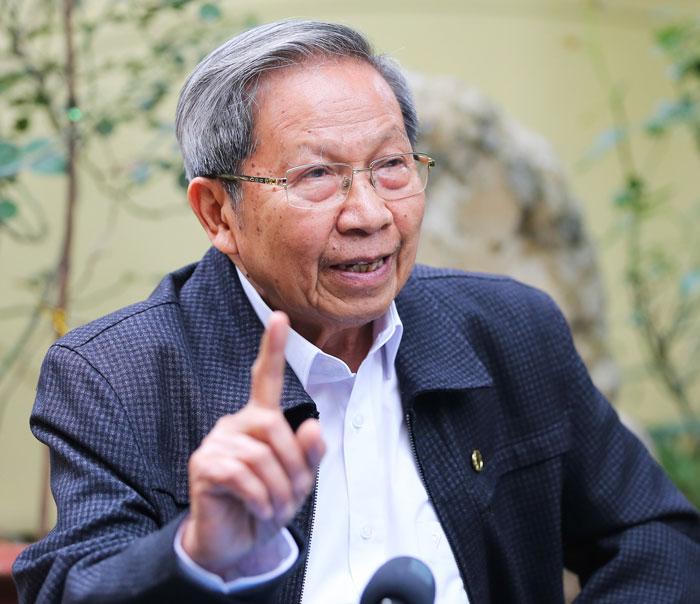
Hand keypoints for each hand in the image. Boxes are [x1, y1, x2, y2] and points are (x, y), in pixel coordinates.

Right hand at [181, 311, 324, 577]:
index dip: (272, 348)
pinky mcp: (204, 465)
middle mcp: (235, 424)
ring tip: (274, 508)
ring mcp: (216, 443)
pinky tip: (259, 510)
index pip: (264, 379)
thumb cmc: (267, 504)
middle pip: (273, 426)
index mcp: (259, 421)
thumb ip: (308, 454)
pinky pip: (241, 475)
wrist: (235, 543)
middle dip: (292, 465)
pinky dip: (259, 498)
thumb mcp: (298, 481)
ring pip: (259, 455)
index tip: (280, 317)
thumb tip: (312, 424)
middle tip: (292, 495)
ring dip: (277, 489)